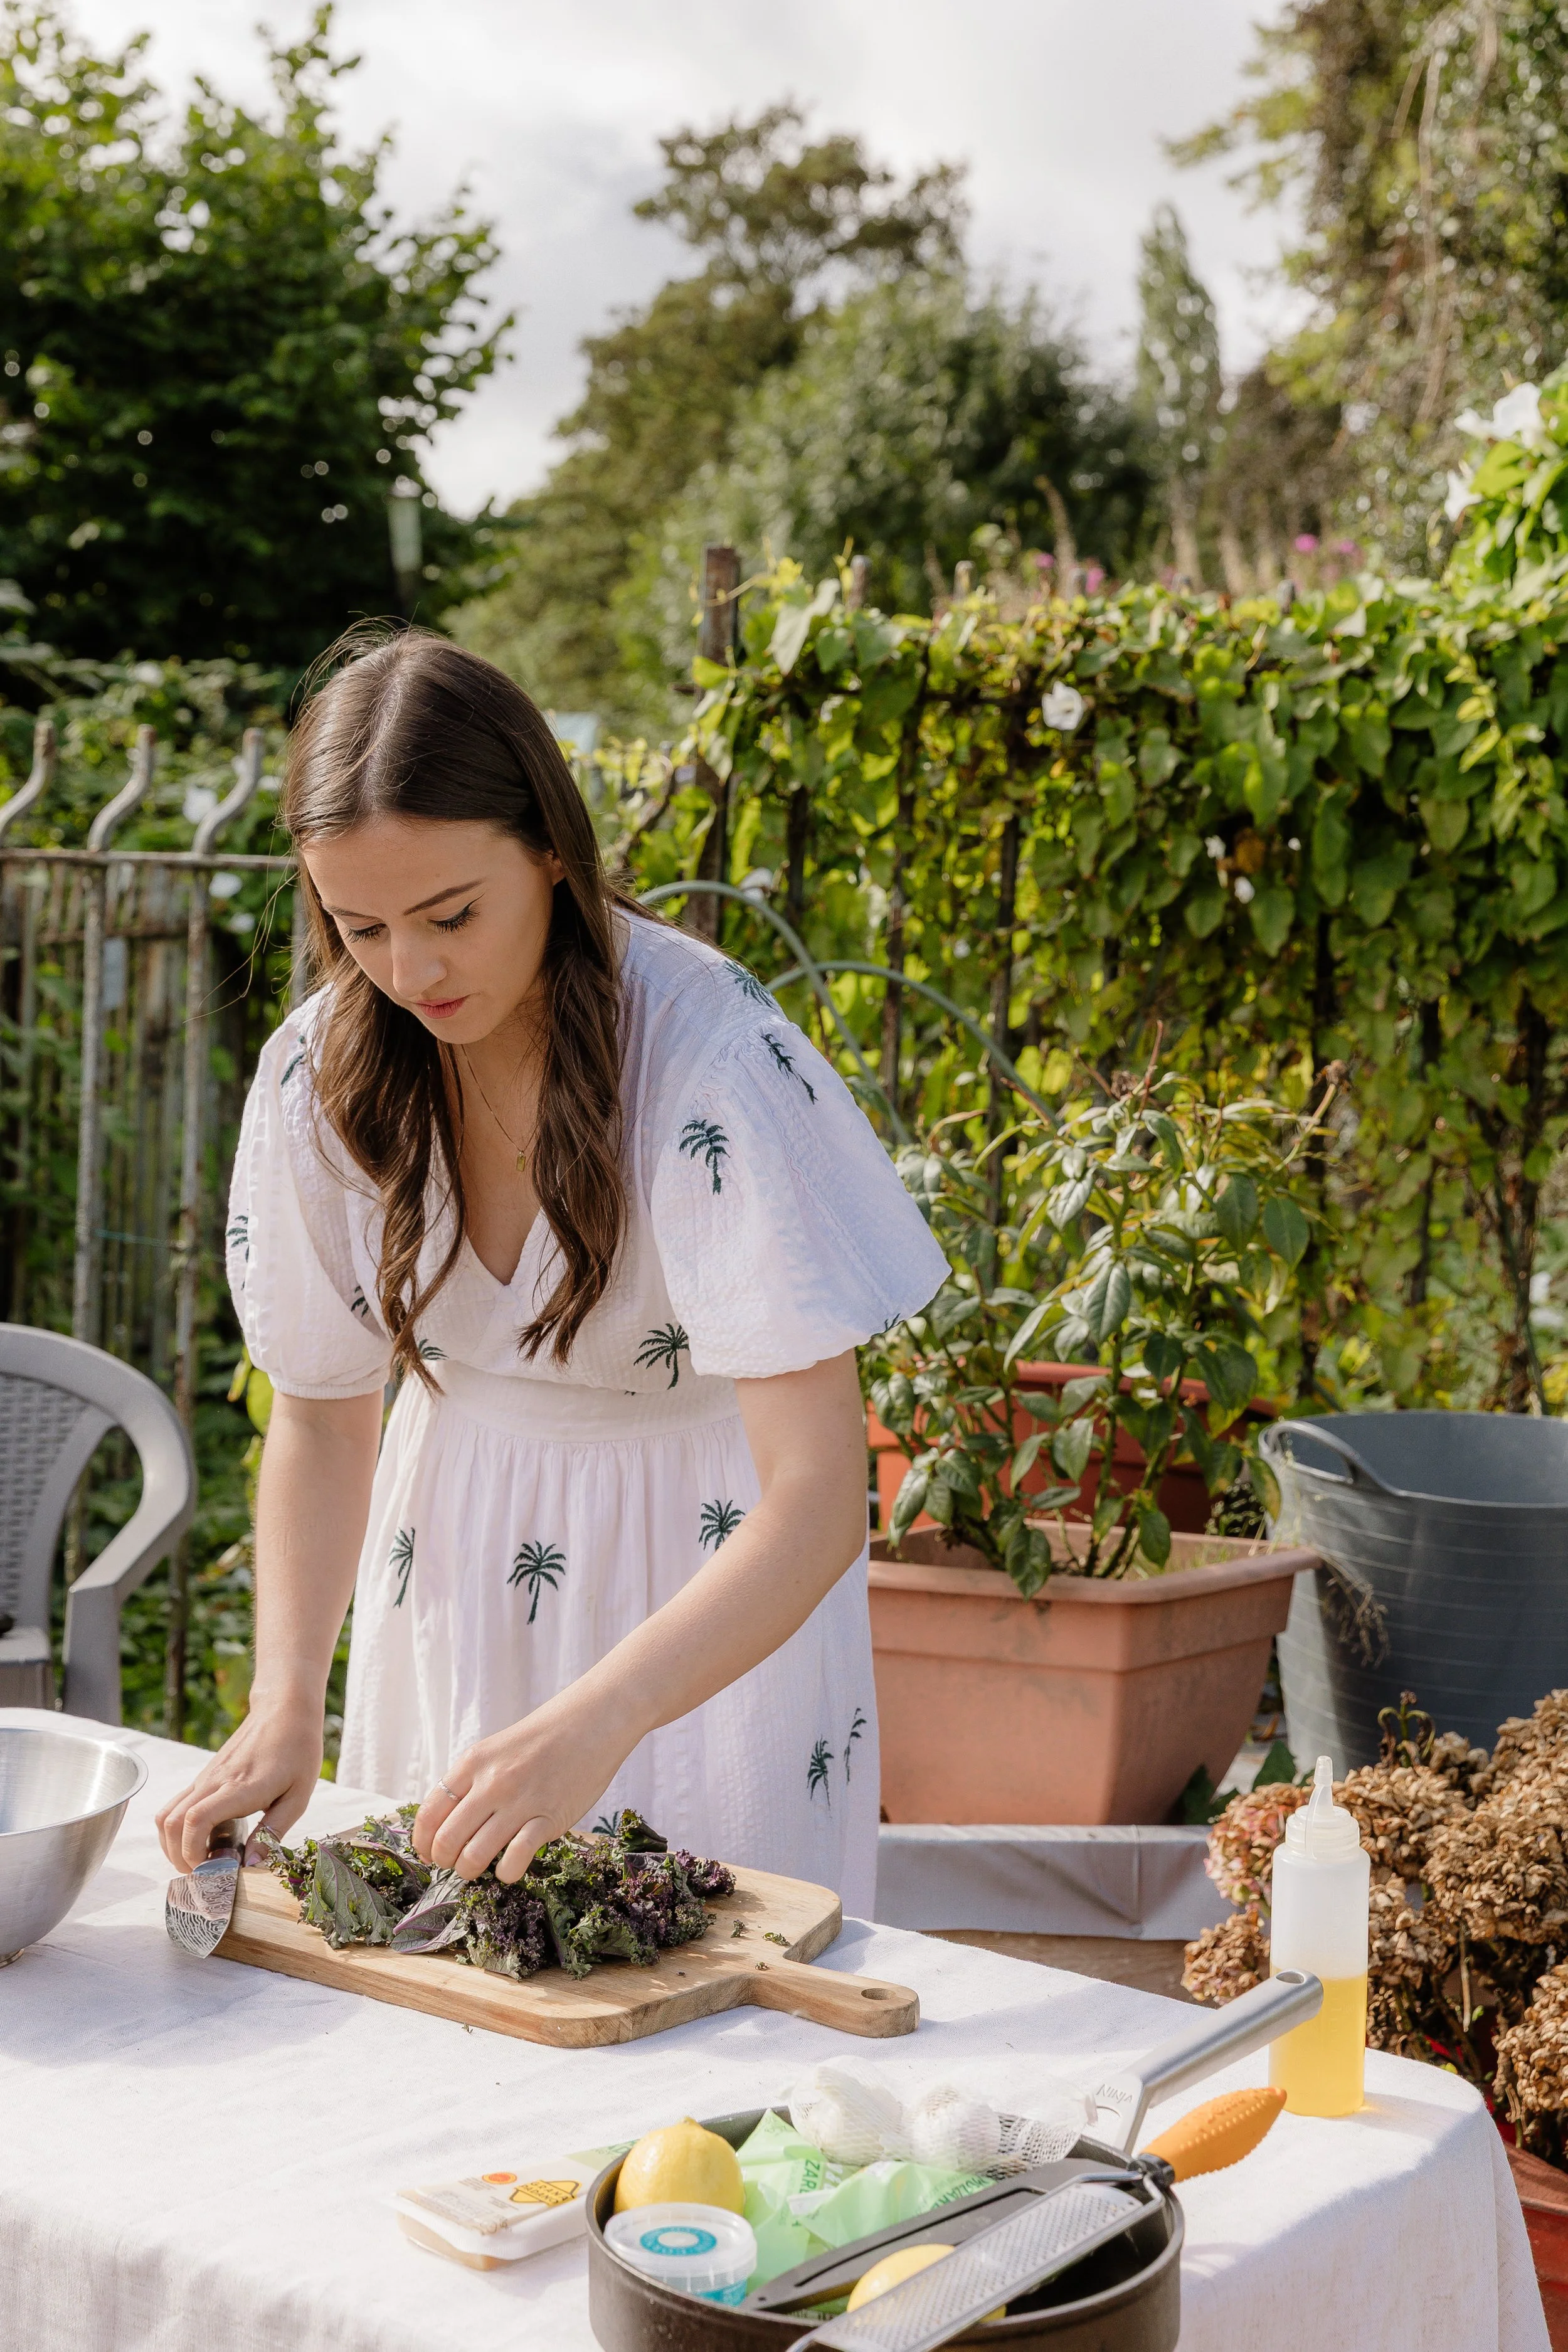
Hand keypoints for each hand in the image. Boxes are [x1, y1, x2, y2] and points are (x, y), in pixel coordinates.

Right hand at [156, 1694, 323, 1871]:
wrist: (285, 1710)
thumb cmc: (298, 1751)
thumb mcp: (298, 1796)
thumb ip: (273, 1832)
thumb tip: (249, 1865)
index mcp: (240, 1788)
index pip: (195, 1820)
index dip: (192, 1852)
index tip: (210, 1870)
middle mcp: (214, 1782)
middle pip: (171, 1823)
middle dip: (178, 1857)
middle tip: (204, 1873)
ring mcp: (205, 1778)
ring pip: (166, 1815)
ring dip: (173, 1844)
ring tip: (200, 1860)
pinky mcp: (204, 1776)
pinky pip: (176, 1805)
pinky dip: (177, 1829)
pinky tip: (203, 1839)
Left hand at [412, 1686, 624, 1882]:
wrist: (591, 1722)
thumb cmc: (543, 1739)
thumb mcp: (495, 1750)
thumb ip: (471, 1781)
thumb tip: (445, 1823)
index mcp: (472, 1762)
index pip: (429, 1813)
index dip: (423, 1842)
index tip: (429, 1854)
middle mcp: (491, 1782)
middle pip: (447, 1840)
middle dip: (445, 1861)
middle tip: (454, 1863)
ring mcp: (520, 1802)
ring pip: (474, 1856)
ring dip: (470, 1871)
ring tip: (477, 1869)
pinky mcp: (548, 1819)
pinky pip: (514, 1861)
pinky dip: (505, 1873)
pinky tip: (509, 1867)